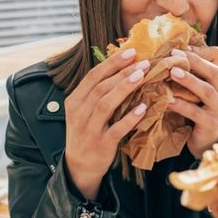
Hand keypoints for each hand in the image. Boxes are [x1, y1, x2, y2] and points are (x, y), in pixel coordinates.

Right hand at [63, 48, 148, 199]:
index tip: (132, 52)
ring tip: (142, 76)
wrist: (80, 166)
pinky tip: (142, 107)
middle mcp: (78, 113)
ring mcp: (89, 130)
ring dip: (124, 88)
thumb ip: (99, 91)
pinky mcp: (101, 145)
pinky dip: (129, 118)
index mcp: (74, 100)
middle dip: (122, 72)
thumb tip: (123, 66)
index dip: (112, 63)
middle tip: (143, 62)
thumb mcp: (86, 110)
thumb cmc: (88, 131)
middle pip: (100, 87)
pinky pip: (116, 129)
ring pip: (106, 104)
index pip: (93, 76)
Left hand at [166, 45, 217, 158]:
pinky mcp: (211, 124)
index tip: (180, 49)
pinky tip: (168, 100)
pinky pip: (195, 112)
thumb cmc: (201, 109)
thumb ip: (194, 72)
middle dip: (193, 61)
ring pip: (206, 91)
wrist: (206, 140)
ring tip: (172, 73)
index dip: (199, 50)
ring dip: (188, 80)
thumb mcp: (201, 89)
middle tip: (173, 55)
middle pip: (213, 71)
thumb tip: (175, 51)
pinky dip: (181, 105)